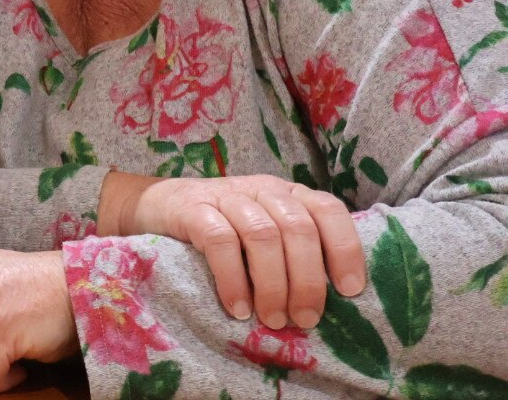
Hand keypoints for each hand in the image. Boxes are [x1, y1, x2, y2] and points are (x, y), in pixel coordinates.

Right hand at [100, 171, 366, 330]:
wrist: (157, 206)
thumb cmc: (223, 228)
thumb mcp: (264, 231)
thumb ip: (293, 249)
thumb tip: (333, 298)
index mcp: (287, 193)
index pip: (328, 210)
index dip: (344, 249)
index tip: (349, 291)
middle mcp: (261, 189)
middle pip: (297, 228)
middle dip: (307, 280)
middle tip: (303, 319)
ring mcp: (225, 195)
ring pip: (262, 235)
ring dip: (273, 284)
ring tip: (272, 319)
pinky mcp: (192, 209)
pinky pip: (220, 241)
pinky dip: (233, 279)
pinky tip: (237, 307)